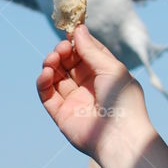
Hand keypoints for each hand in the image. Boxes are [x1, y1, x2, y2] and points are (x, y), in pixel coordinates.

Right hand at [36, 24, 152, 161]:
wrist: (120, 137)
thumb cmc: (123, 101)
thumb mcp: (111, 68)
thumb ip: (91, 50)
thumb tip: (78, 29)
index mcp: (105, 75)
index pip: (86, 53)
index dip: (77, 42)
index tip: (70, 32)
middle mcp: (89, 87)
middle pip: (68, 62)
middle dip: (62, 52)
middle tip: (62, 48)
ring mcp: (74, 100)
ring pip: (56, 76)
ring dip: (51, 64)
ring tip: (53, 59)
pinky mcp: (61, 114)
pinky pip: (47, 94)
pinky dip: (43, 82)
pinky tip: (46, 73)